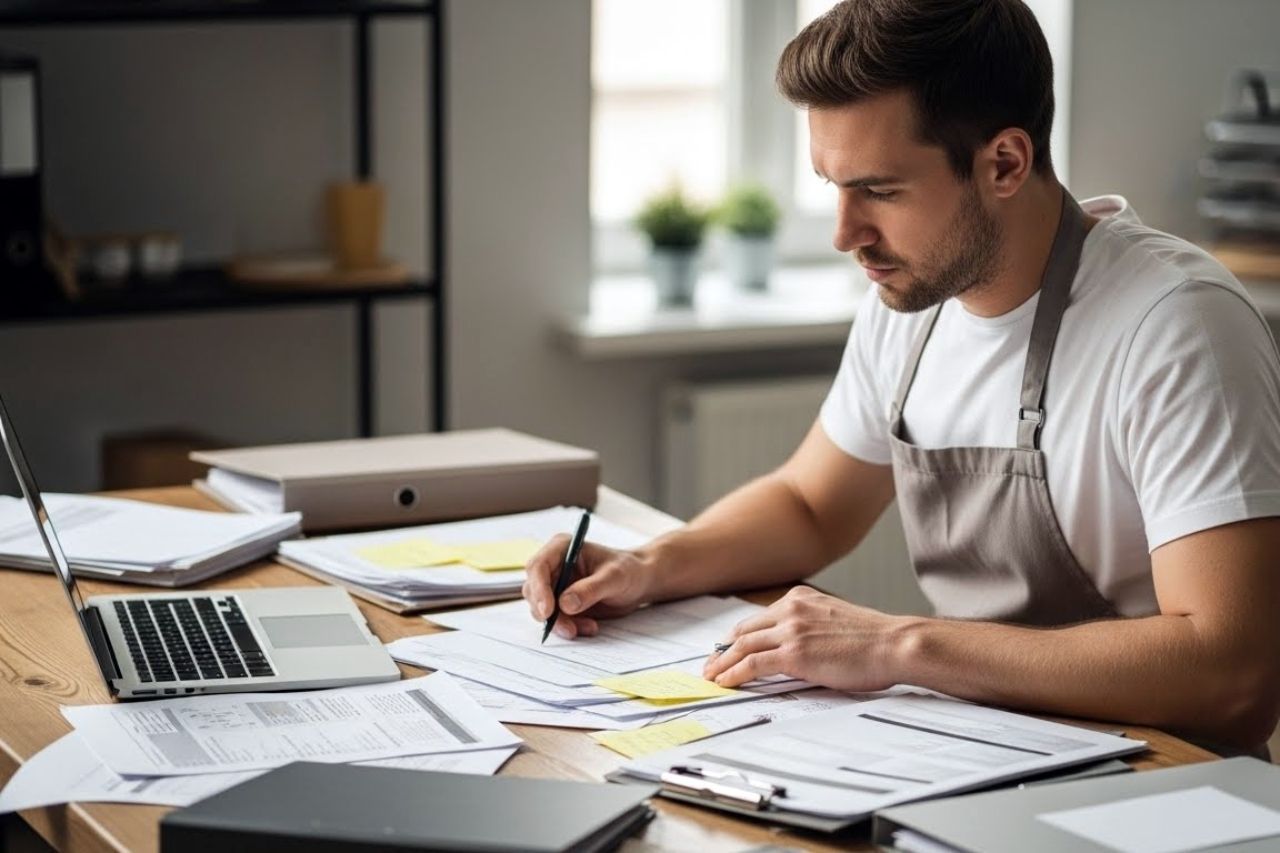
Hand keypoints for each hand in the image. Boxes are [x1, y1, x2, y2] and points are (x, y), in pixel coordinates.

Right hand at [521, 537, 655, 638]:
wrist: (638, 582)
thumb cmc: (629, 571)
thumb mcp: (614, 577)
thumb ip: (590, 589)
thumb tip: (565, 604)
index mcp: (562, 548)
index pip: (538, 566)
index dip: (539, 589)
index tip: (548, 611)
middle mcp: (554, 565)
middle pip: (534, 590)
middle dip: (549, 613)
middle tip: (570, 629)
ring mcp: (555, 585)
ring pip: (541, 609)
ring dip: (561, 623)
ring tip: (589, 626)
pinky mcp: (560, 603)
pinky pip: (555, 619)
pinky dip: (569, 627)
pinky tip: (590, 626)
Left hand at [702, 585, 904, 690]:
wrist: (894, 644)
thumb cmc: (874, 639)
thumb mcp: (835, 620)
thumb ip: (811, 626)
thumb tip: (798, 647)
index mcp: (801, 598)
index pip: (759, 618)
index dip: (739, 636)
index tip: (728, 648)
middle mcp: (791, 609)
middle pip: (744, 630)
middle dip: (724, 649)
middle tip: (712, 664)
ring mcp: (791, 630)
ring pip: (743, 646)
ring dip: (722, 664)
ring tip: (711, 676)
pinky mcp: (794, 653)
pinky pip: (753, 664)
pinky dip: (734, 674)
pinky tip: (725, 682)